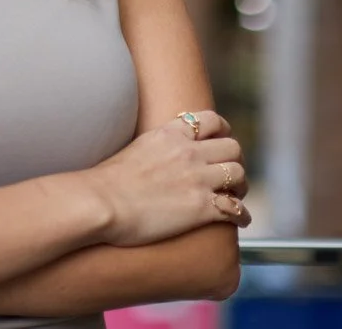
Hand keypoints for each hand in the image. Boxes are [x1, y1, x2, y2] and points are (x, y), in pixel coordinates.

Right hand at [86, 109, 249, 245]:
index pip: (211, 120)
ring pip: (239, 175)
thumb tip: (155, 158)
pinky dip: (241, 215)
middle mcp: (188, 153)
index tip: (222, 141)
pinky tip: (239, 220)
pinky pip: (236, 208)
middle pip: (233, 148)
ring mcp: (197, 179)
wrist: (100, 203)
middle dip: (234, 161)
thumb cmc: (105, 181)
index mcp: (170, 135)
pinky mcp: (201, 207)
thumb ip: (154, 148)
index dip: (223, 131)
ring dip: (240, 187)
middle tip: (229, 174)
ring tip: (235, 196)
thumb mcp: (133, 149)